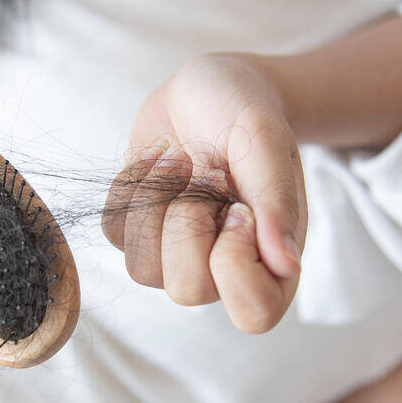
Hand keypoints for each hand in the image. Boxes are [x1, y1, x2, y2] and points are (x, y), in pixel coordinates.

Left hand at [102, 54, 306, 332]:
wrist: (207, 88)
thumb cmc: (246, 113)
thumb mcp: (266, 141)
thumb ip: (276, 200)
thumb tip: (286, 265)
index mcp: (271, 259)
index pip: (254, 314)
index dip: (234, 262)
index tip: (238, 206)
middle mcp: (222, 268)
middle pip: (186, 292)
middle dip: (186, 222)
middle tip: (206, 173)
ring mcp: (174, 254)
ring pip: (140, 269)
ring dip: (154, 201)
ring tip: (179, 157)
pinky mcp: (137, 231)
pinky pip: (114, 232)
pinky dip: (132, 185)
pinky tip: (159, 156)